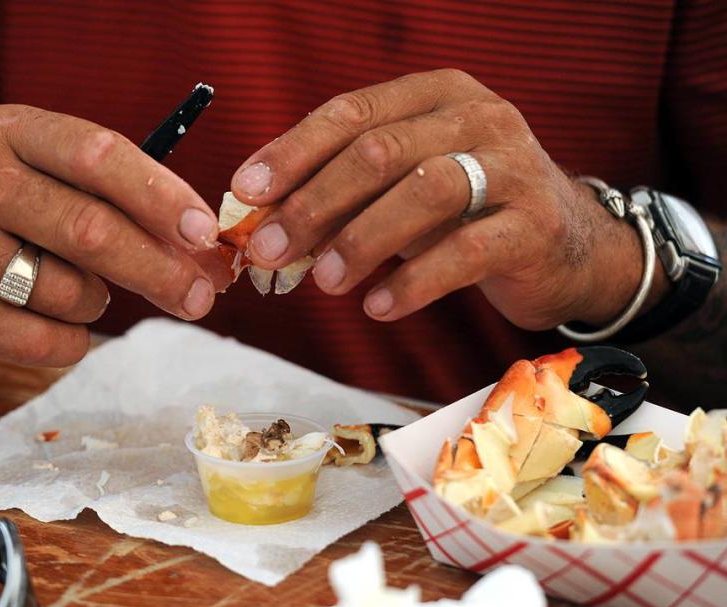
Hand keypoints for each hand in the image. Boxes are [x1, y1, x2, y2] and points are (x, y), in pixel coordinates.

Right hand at [0, 105, 225, 364]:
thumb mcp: (38, 174)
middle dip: (158, 269)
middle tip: (200, 296)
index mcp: (8, 131)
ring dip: (96, 303)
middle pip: (91, 229)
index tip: (205, 233)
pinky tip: (58, 326)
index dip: (161, 196)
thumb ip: (112, 199)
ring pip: (69, 291)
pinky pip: (42, 340)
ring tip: (77, 292)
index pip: (99, 155)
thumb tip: (202, 252)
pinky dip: (70, 341)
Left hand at [230, 69, 644, 329]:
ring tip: (323, 281)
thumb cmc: (467, 214)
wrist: (566, 247)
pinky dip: (413, 282)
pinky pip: (465, 252)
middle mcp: (478, 118)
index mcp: (436, 95)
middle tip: (269, 249)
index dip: (293, 151)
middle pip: (380, 152)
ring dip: (360, 241)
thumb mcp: (402, 193)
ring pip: (424, 193)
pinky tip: (378, 307)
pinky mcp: (534, 226)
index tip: (245, 192)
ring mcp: (514, 168)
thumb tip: (265, 226)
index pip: (351, 112)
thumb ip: (343, 198)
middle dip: (314, 204)